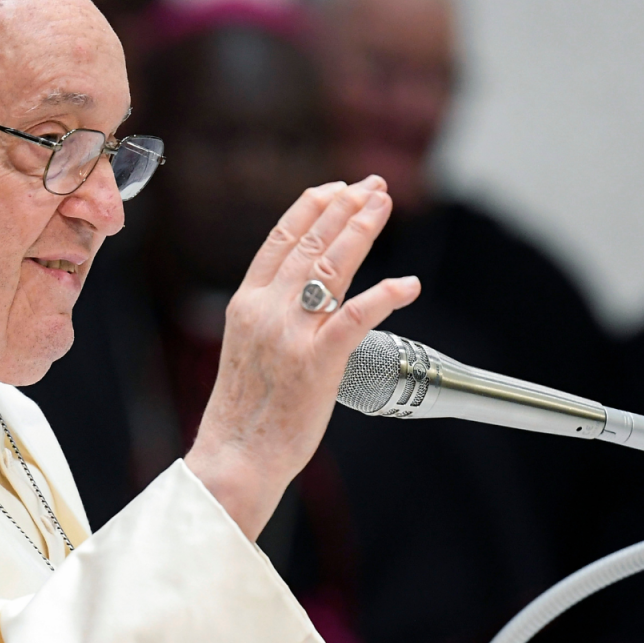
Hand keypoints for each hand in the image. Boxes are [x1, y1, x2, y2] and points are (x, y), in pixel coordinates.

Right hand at [185, 176, 421, 539]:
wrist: (235, 455)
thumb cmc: (246, 413)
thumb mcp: (247, 349)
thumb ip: (271, 316)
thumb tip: (305, 294)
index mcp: (246, 304)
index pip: (279, 240)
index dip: (310, 207)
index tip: (335, 189)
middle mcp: (266, 310)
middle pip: (310, 243)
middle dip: (345, 208)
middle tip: (373, 187)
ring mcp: (291, 334)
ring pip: (331, 267)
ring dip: (362, 231)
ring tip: (383, 207)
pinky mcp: (317, 362)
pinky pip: (356, 317)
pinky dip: (385, 295)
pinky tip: (407, 284)